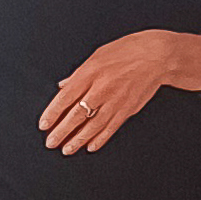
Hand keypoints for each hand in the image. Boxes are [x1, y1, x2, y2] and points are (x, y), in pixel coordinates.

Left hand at [41, 29, 188, 153]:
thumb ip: (78, 74)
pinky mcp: (127, 109)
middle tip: (51, 143)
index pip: (65, 97)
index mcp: (90, 72)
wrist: (157, 56)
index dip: (52, 113)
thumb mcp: (98, 55)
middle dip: (61, 131)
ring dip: (78, 140)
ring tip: (67, 149)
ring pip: (92, 125)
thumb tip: (63, 86)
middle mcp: (101, 88)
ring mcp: (115, 101)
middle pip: (76, 115)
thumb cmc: (128, 50)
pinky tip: (90, 146)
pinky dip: (100, 139)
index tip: (44, 125)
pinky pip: (110, 128)